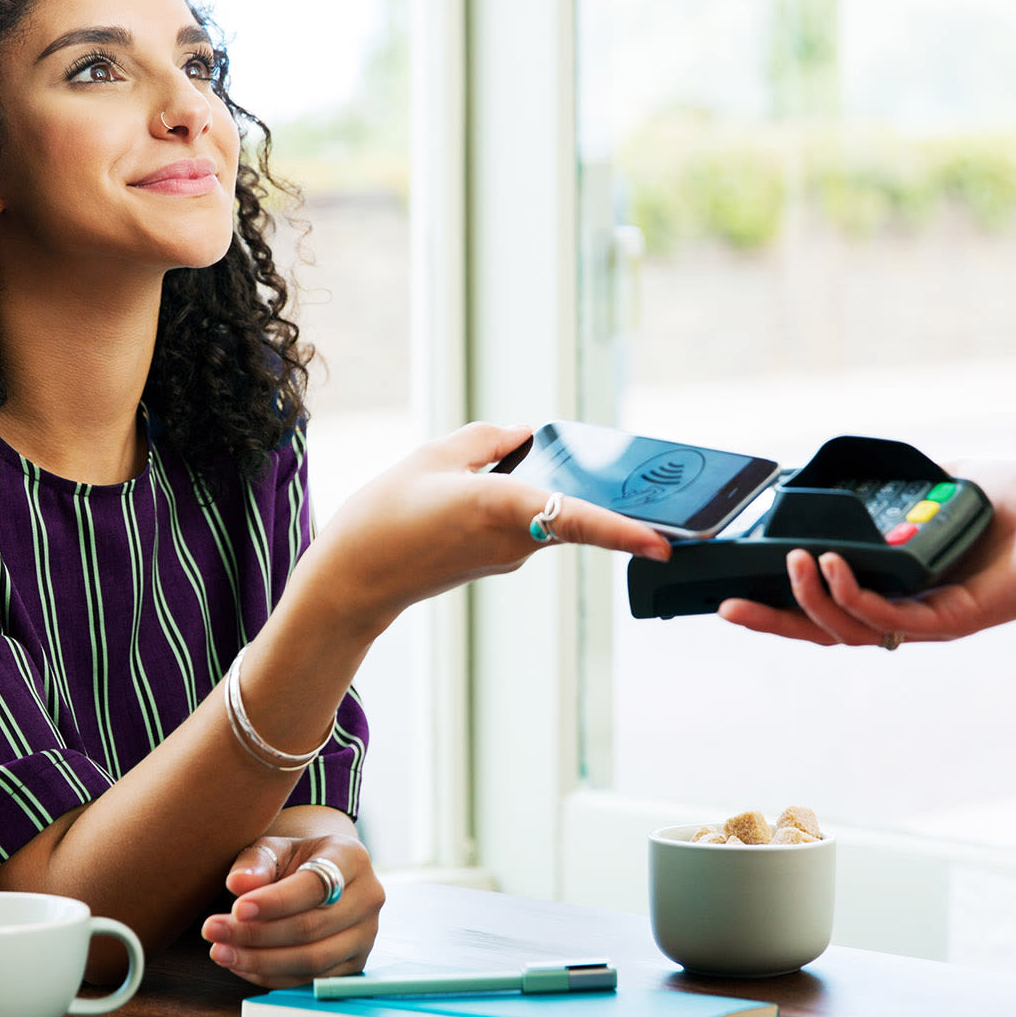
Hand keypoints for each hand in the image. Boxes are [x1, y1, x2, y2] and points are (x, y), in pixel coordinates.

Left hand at [201, 831, 383, 989]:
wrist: (321, 875)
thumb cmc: (294, 860)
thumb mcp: (274, 849)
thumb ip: (255, 862)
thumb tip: (238, 883)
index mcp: (352, 858)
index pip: (314, 886)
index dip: (275, 902)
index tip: (236, 908)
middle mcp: (369, 898)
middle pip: (312, 927)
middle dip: (257, 934)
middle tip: (213, 931)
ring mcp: (365, 935)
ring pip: (313, 960)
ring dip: (261, 961)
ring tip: (220, 951)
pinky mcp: (353, 964)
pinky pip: (310, 980)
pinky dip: (272, 977)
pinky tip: (241, 964)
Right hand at [298, 422, 672, 634]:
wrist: (352, 582)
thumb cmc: (382, 519)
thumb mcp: (430, 458)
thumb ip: (483, 440)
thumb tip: (523, 434)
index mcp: (499, 507)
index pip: (575, 518)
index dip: (623, 530)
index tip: (663, 542)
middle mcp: (514, 539)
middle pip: (574, 511)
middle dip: (603, 494)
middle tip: (638, 472)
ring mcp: (508, 556)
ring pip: (549, 515)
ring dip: (551, 490)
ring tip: (520, 461)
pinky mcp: (496, 562)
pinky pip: (527, 524)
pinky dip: (526, 503)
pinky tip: (488, 485)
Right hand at [717, 459, 1015, 645]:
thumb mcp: (942, 481)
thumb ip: (899, 481)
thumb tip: (850, 467)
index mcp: (904, 586)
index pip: (830, 602)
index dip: (783, 601)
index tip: (739, 585)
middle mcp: (913, 612)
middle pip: (826, 631)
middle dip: (772, 622)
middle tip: (727, 606)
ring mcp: (932, 621)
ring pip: (849, 630)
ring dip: (808, 602)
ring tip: (788, 563)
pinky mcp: (955, 620)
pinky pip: (889, 616)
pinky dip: (850, 594)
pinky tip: (828, 565)